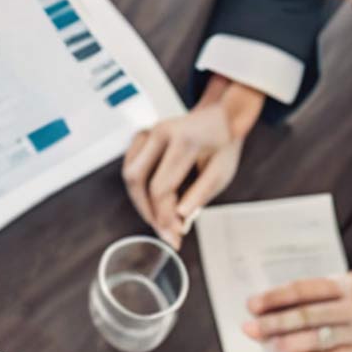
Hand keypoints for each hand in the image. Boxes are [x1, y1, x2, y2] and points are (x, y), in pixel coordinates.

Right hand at [122, 82, 261, 244]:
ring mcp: (149, 131)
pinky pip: (130, 166)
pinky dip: (138, 188)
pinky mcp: (143, 136)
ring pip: (129, 173)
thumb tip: (180, 219)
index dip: (165, 215)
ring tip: (158, 219)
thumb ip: (200, 195)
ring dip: (140, 201)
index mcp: (184, 140)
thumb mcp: (222, 172)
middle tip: (163, 231)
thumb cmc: (222, 145)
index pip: (161, 186)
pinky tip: (153, 202)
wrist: (219, 117)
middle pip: (137, 179)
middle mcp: (161, 132)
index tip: (176, 234)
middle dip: (147, 210)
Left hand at [243, 270, 351, 351]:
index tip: (254, 303)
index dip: (275, 297)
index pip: (302, 290)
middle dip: (272, 322)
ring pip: (316, 337)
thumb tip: (297, 301)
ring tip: (268, 346)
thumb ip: (334, 289)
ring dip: (287, 343)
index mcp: (348, 282)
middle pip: (303, 315)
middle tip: (250, 328)